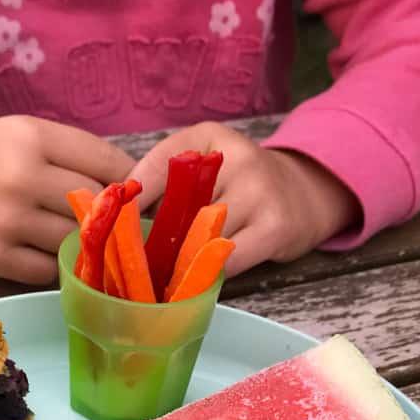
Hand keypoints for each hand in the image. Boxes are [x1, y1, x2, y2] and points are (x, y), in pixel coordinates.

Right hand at [0, 110, 134, 283]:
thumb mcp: (23, 133)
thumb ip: (73, 155)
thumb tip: (131, 190)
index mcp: (33, 138)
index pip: (107, 163)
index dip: (130, 183)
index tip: (138, 194)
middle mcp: (20, 178)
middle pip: (96, 206)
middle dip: (114, 217)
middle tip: (124, 225)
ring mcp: (5, 221)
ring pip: (75, 241)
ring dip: (88, 244)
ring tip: (92, 241)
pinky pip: (48, 270)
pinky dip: (59, 266)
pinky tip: (56, 255)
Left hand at [130, 121, 359, 276]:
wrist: (306, 193)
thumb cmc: (242, 183)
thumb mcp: (206, 160)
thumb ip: (164, 177)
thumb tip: (116, 211)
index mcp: (210, 139)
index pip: (160, 164)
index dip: (133, 196)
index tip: (114, 220)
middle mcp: (238, 158)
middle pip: (180, 207)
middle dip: (155, 239)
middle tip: (135, 262)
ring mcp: (259, 192)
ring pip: (202, 236)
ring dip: (178, 262)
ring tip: (161, 278)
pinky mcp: (274, 228)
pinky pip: (227, 260)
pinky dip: (207, 274)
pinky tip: (195, 281)